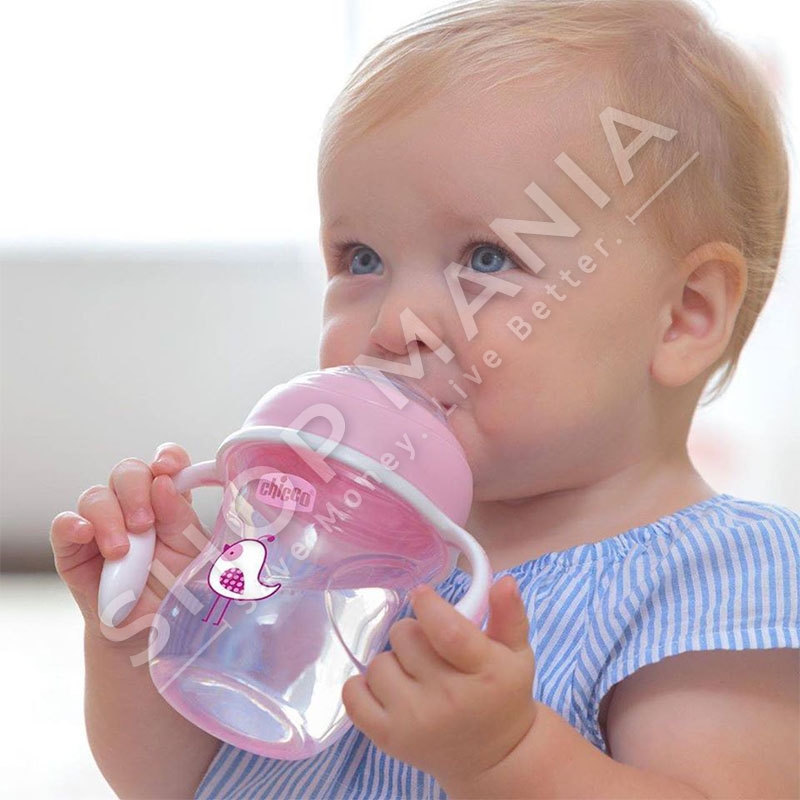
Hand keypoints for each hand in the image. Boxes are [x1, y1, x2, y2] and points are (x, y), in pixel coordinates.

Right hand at [49, 442, 210, 646]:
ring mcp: (102, 524)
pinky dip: (73, 525)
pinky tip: (86, 535)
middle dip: (136, 491)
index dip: (167, 457)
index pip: (166, 463)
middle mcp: (134, 506)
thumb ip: (181, 518)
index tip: (167, 466)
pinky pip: (64, 524)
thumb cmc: (177, 589)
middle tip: (145, 524)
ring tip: (121, 552)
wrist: (149, 634)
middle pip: (128, 472)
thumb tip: (164, 483)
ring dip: (109, 518)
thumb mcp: (192, 555)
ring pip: (96, 496)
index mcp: (169, 501)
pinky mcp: (74, 548)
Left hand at [341, 574, 537, 789]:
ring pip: (379, 663)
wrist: (494, 758)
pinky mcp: (388, 738)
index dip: (428, 606)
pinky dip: (362, 686)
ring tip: (416, 676)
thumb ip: (509, 614)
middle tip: (431, 651)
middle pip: (405, 636)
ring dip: (394, 662)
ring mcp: (414, 721)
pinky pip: (353, 695)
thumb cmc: (501, 695)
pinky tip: (388, 690)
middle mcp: (448, 698)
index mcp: (484, 672)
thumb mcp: (516, 653)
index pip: (447, 631)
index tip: (423, 595)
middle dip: (414, 635)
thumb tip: (504, 581)